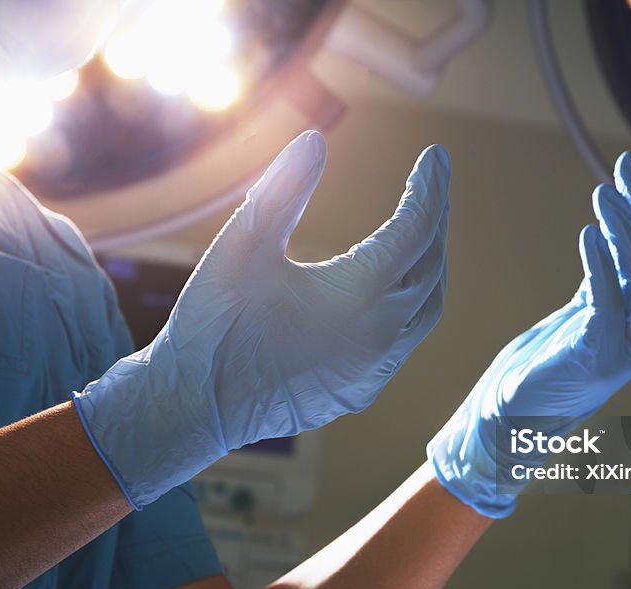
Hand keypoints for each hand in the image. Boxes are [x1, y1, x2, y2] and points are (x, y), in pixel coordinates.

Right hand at [75, 131, 450, 507]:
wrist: (194, 406)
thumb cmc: (214, 325)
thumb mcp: (242, 245)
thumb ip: (282, 190)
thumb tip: (314, 140)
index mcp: (360, 295)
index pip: (415, 228)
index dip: (428, 188)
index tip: (436, 155)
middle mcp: (382, 336)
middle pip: (431, 267)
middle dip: (435, 222)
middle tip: (432, 187)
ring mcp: (375, 369)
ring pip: (426, 309)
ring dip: (429, 266)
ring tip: (423, 231)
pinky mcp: (362, 388)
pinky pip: (405, 340)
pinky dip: (411, 304)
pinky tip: (392, 290)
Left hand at [427, 152, 630, 517]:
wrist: (513, 415)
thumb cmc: (546, 361)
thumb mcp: (584, 309)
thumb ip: (608, 276)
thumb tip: (617, 226)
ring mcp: (628, 349)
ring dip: (624, 229)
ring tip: (605, 191)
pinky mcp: (598, 360)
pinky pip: (606, 304)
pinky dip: (600, 267)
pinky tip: (588, 234)